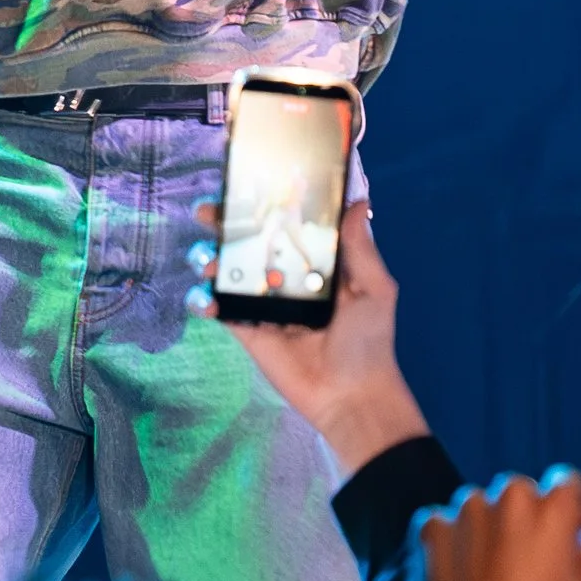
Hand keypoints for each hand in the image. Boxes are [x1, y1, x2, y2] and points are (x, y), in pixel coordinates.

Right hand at [188, 199, 428, 478]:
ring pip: (229, 273)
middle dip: (225, 225)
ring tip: (206, 258)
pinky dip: (205, 300)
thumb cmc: (368, 340)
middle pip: (249, 243)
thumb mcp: (374, 289)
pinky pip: (221, 311)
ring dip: (210, 259)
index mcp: (316, 264)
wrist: (352, 395)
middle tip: (207, 212)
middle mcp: (286, 279)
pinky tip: (206, 296)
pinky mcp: (249, 331)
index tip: (244, 185)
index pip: (286, 226)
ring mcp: (264, 304)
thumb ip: (360, 248)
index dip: (264, 205)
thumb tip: (358, 202)